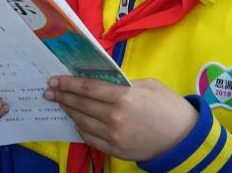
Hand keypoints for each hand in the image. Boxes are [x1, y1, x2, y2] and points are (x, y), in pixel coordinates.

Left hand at [44, 76, 196, 161]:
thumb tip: (104, 81)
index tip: (55, 80)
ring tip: (60, 104)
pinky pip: (90, 138)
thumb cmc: (169, 106)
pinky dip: (81, 129)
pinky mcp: (115, 150)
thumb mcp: (149, 85)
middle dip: (63, 97)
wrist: (183, 138)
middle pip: (81, 105)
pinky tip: (76, 121)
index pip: (88, 88)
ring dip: (69, 112)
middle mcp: (115, 117)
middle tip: (49, 91)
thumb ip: (124, 84)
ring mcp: (113, 136)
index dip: (69, 83)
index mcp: (124, 96)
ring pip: (82, 122)